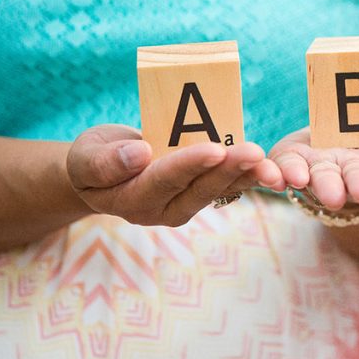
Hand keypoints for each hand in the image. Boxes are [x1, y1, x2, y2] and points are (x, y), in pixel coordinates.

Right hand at [67, 124, 284, 225]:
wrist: (104, 170)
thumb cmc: (92, 159)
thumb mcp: (85, 157)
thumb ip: (105, 162)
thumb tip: (139, 154)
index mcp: (132, 200)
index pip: (164, 180)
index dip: (191, 164)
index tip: (215, 149)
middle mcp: (164, 209)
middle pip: (200, 188)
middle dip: (229, 169)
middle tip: (255, 153)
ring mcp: (185, 204)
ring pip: (221, 190)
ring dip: (249, 176)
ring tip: (273, 165)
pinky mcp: (201, 192)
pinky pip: (230, 184)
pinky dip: (251, 175)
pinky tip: (273, 166)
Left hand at [267, 126, 358, 210]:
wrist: (347, 139)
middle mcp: (354, 175)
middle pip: (356, 181)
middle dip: (357, 185)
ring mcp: (322, 170)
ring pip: (321, 178)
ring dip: (322, 184)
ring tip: (321, 188)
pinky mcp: (292, 159)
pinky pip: (284, 166)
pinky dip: (280, 172)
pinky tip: (279, 176)